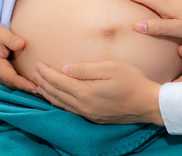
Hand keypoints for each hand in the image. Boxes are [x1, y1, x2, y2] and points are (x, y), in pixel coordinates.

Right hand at [0, 23, 36, 92]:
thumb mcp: (3, 33)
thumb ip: (12, 39)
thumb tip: (22, 44)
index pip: (10, 77)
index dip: (23, 83)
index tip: (34, 87)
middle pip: (12, 84)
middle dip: (27, 89)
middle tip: (43, 92)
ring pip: (12, 86)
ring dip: (25, 90)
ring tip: (41, 92)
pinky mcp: (1, 75)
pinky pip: (12, 83)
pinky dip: (22, 86)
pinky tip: (34, 87)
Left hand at [33, 61, 163, 124]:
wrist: (147, 104)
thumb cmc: (132, 81)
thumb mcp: (110, 68)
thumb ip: (86, 69)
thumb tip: (65, 69)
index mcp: (86, 92)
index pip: (59, 81)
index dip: (46, 72)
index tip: (38, 64)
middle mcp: (84, 105)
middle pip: (56, 93)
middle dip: (43, 82)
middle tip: (34, 72)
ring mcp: (88, 114)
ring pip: (60, 104)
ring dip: (47, 94)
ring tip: (38, 86)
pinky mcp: (93, 117)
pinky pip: (69, 111)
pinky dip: (58, 103)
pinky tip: (56, 99)